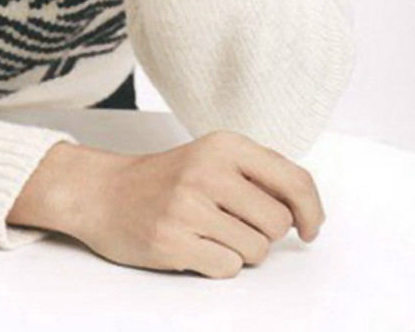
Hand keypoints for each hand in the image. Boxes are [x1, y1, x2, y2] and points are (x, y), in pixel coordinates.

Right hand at [55, 131, 325, 278]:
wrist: (102, 192)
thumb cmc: (164, 179)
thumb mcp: (211, 156)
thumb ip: (257, 173)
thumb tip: (305, 208)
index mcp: (224, 145)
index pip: (294, 180)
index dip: (312, 210)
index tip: (310, 228)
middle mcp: (208, 170)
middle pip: (278, 223)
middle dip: (265, 234)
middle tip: (236, 225)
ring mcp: (188, 206)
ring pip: (256, 250)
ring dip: (242, 251)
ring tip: (211, 234)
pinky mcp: (173, 240)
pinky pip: (228, 268)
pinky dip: (218, 264)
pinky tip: (195, 246)